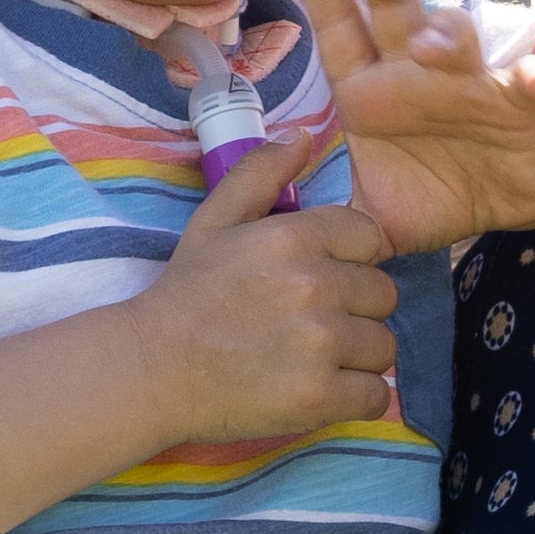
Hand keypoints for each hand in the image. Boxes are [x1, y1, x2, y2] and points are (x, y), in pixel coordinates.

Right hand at [119, 123, 400, 444]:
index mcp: (294, 237)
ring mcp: (320, 344)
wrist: (151, 369)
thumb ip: (259, 172)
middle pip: (383, 295)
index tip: (320, 279)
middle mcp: (314, 286)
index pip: (371, 239)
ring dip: (356, 356)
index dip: (351, 260)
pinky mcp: (320, 397)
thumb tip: (302, 135)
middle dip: (355, 309)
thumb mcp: (214, 220)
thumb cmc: (186, 293)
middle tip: (309, 323)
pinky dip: (355, 398)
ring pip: (383, 346)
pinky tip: (318, 389)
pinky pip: (376, 396)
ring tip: (310, 358)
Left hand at [295, 0, 534, 253]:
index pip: (338, 29)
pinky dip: (533, 79)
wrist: (498, 200)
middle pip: (392, 12)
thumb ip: (328, 226)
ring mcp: (466, 85)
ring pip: (455, 42)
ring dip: (447, 34)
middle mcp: (414, 73)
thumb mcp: (368, 215)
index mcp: (368, 89)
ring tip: (433, 40)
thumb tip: (280, 249)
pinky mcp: (514, 107)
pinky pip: (523, 88)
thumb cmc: (427, 192)